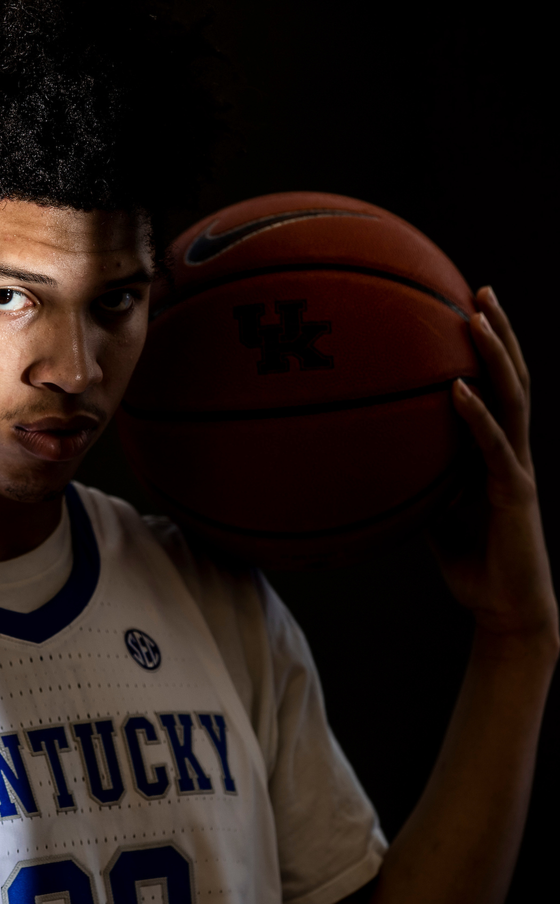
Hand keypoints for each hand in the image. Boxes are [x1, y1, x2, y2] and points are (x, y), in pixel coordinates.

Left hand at [428, 286, 557, 646]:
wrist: (507, 613)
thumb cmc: (477, 569)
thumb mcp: (437, 522)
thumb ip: (421, 491)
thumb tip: (383, 471)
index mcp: (499, 454)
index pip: (499, 389)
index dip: (489, 350)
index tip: (468, 309)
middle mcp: (514, 453)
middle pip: (514, 379)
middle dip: (500, 333)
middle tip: (481, 290)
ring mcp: (518, 469)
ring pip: (513, 400)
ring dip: (496, 356)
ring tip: (478, 317)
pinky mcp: (514, 494)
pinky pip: (493, 448)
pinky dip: (475, 417)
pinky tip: (456, 390)